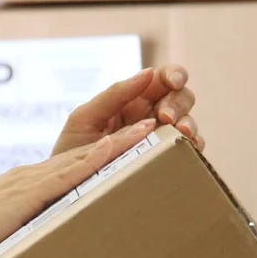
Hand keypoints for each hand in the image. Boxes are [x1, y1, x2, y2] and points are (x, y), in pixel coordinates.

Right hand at [0, 120, 156, 257]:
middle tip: (150, 127)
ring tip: (148, 129)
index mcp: (19, 188)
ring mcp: (28, 183)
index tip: (124, 145)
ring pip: (82, 157)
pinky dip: (93, 159)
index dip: (97, 155)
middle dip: (118, 140)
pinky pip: (67, 173)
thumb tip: (27, 252)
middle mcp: (27, 178)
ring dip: (117, 142)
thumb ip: (15, 236)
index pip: (66, 168)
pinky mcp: (27, 194)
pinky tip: (114, 148)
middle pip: (81, 155)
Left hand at [53, 65, 200, 155]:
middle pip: (180, 98)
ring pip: (187, 122)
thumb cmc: (72, 146)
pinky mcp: (164, 160)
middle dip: (178, 103)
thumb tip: (148, 73)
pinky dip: (191, 147)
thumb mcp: (86, 117)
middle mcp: (149, 115)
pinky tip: (183, 149)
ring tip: (179, 132)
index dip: (174, 75)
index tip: (174, 82)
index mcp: (131, 99)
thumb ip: (114, 95)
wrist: (65, 184)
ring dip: (188, 124)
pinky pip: (187, 150)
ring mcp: (159, 138)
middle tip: (166, 117)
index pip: (161, 79)